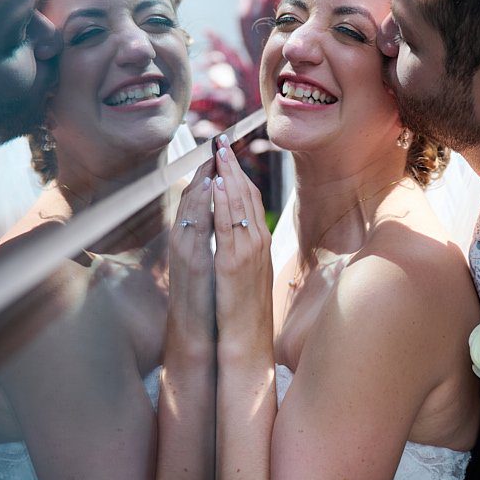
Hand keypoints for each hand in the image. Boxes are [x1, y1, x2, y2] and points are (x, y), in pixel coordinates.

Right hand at [167, 157, 215, 352]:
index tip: (218, 150)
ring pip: (192, 206)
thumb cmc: (204, 300)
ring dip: (203, 179)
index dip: (208, 173)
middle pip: (193, 196)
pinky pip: (197, 226)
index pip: (198, 198)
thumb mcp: (208, 263)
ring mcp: (186, 250)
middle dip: (206, 168)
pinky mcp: (191, 261)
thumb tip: (219, 220)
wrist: (196, 333)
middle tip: (218, 141)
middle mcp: (184, 240)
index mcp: (190, 239)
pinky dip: (202, 204)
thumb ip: (210, 240)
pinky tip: (211, 187)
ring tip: (214, 155)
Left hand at [212, 136, 272, 346]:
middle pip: (248, 195)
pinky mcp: (234, 262)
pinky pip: (230, 226)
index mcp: (260, 242)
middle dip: (234, 166)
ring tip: (220, 151)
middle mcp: (258, 242)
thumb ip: (242, 250)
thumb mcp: (246, 273)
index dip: (239, 173)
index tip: (228, 152)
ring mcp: (249, 251)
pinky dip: (225, 203)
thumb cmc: (244, 310)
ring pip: (241, 205)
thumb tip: (235, 233)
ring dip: (230, 175)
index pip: (251, 198)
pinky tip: (219, 184)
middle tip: (222, 140)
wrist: (249, 339)